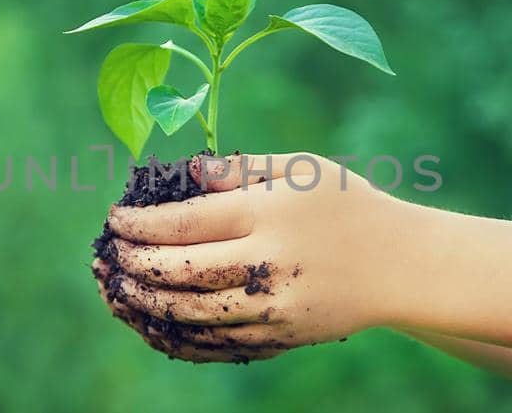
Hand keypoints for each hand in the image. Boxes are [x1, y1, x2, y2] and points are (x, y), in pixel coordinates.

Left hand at [101, 153, 410, 360]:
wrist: (402, 265)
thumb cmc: (349, 205)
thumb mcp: (301, 169)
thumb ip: (239, 168)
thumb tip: (185, 168)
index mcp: (267, 213)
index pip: (183, 222)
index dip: (139, 224)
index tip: (115, 220)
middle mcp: (266, 261)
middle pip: (179, 270)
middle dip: (134, 265)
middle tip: (109, 256)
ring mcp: (273, 305)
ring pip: (191, 313)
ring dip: (146, 304)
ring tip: (120, 292)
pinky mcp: (281, 335)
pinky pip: (217, 343)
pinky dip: (179, 336)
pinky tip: (157, 324)